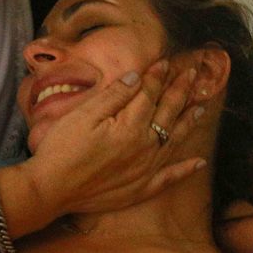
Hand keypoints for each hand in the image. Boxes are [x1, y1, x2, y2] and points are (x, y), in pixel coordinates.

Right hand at [23, 59, 205, 215]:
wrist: (51, 190)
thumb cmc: (62, 149)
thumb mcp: (84, 114)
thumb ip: (114, 96)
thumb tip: (137, 77)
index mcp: (130, 126)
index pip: (149, 95)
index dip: (157, 77)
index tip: (165, 62)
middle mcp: (145, 147)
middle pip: (167, 114)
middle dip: (180, 91)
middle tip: (192, 75)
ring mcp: (145, 170)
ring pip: (175, 141)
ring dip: (189, 122)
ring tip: (201, 107)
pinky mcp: (140, 189)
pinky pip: (170, 178)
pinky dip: (186, 169)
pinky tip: (199, 162)